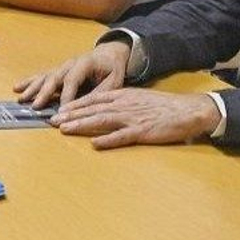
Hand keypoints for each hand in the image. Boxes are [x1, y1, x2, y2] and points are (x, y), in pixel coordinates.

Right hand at [13, 40, 130, 108]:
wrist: (109, 53)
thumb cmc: (112, 68)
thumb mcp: (115, 80)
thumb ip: (101, 92)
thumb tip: (87, 105)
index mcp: (85, 63)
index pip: (72, 80)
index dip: (65, 95)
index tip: (60, 110)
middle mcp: (70, 63)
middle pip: (54, 78)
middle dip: (44, 93)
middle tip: (36, 106)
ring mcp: (62, 66)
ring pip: (45, 77)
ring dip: (33, 88)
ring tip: (22, 98)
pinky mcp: (57, 71)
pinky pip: (42, 76)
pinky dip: (29, 82)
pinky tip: (17, 87)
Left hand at [49, 88, 221, 148]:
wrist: (187, 110)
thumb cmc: (163, 106)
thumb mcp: (138, 98)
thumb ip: (120, 102)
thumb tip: (101, 108)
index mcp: (123, 96)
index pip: (93, 99)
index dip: (74, 105)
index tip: (58, 111)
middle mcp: (124, 104)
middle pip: (92, 108)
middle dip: (71, 114)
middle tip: (52, 121)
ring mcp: (132, 118)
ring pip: (101, 120)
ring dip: (81, 125)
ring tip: (64, 129)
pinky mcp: (142, 131)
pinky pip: (122, 136)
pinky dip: (107, 140)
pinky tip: (94, 143)